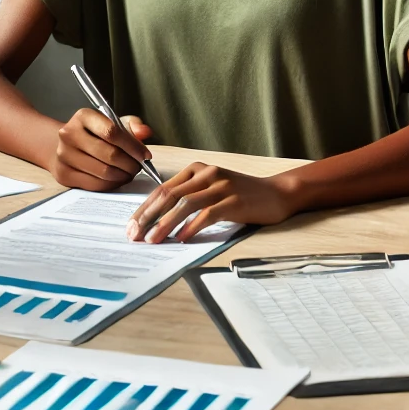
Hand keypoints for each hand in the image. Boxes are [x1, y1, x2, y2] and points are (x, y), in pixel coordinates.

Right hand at [48, 110, 153, 190]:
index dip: (133, 146)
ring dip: (123, 176)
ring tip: (129, 173)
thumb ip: (131, 125)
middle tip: (138, 166)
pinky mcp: (64, 174)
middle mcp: (69, 134)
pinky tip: (117, 179)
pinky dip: (111, 184)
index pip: (112, 132)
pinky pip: (95, 184)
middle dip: (130, 164)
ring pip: (104, 172)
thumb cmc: (94, 134)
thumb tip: (144, 132)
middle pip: (109, 154)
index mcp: (83, 116)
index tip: (145, 155)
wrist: (67, 145)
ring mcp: (64, 155)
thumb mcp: (112, 123)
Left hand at [126, 163, 298, 242]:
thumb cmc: (241, 194)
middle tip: (135, 234)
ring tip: (153, 240)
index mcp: (196, 169)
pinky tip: (181, 238)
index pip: (163, 189)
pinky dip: (192, 227)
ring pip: (185, 204)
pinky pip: (207, 213)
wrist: (277, 193)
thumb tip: (159, 219)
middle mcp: (206, 173)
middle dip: (148, 216)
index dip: (145, 208)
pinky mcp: (234, 200)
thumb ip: (189, 196)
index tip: (132, 225)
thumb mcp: (212, 188)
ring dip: (166, 223)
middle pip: (169, 195)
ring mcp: (221, 186)